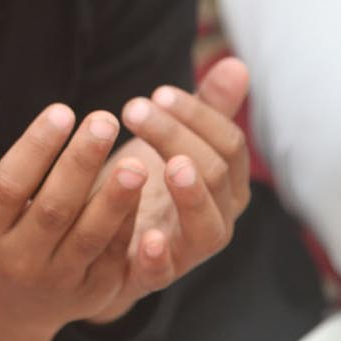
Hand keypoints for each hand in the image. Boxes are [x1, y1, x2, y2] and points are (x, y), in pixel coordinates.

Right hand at [0, 90, 149, 340]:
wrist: (3, 303)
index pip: (10, 185)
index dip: (36, 148)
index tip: (62, 110)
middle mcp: (16, 259)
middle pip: (53, 209)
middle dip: (81, 163)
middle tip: (105, 121)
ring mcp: (55, 280)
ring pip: (88, 236)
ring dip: (114, 199)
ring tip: (135, 161)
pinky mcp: (90, 293)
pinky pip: (112, 256)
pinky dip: (128, 223)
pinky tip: (143, 189)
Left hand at [84, 57, 252, 323]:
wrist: (102, 243)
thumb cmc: (144, 183)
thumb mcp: (172, 141)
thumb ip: (205, 108)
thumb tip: (237, 63)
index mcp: (225, 183)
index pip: (229, 144)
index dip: (198, 116)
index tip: (159, 93)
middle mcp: (216, 218)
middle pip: (215, 174)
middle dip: (177, 137)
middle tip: (134, 108)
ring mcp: (189, 251)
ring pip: (207, 227)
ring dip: (189, 194)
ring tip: (168, 165)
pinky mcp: (152, 277)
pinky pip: (164, 273)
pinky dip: (158, 257)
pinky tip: (144, 236)